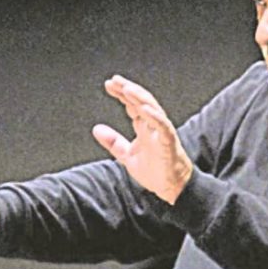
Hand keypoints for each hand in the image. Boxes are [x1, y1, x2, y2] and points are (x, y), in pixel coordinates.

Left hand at [92, 75, 192, 204]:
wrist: (171, 188)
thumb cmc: (154, 170)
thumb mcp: (127, 155)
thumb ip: (113, 142)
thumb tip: (96, 129)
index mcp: (143, 126)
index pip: (132, 104)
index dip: (121, 93)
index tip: (109, 84)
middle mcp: (152, 125)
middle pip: (141, 101)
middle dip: (128, 89)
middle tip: (114, 80)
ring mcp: (161, 131)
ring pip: (152, 108)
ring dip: (140, 98)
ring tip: (127, 89)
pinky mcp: (169, 141)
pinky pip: (163, 125)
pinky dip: (154, 116)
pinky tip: (143, 109)